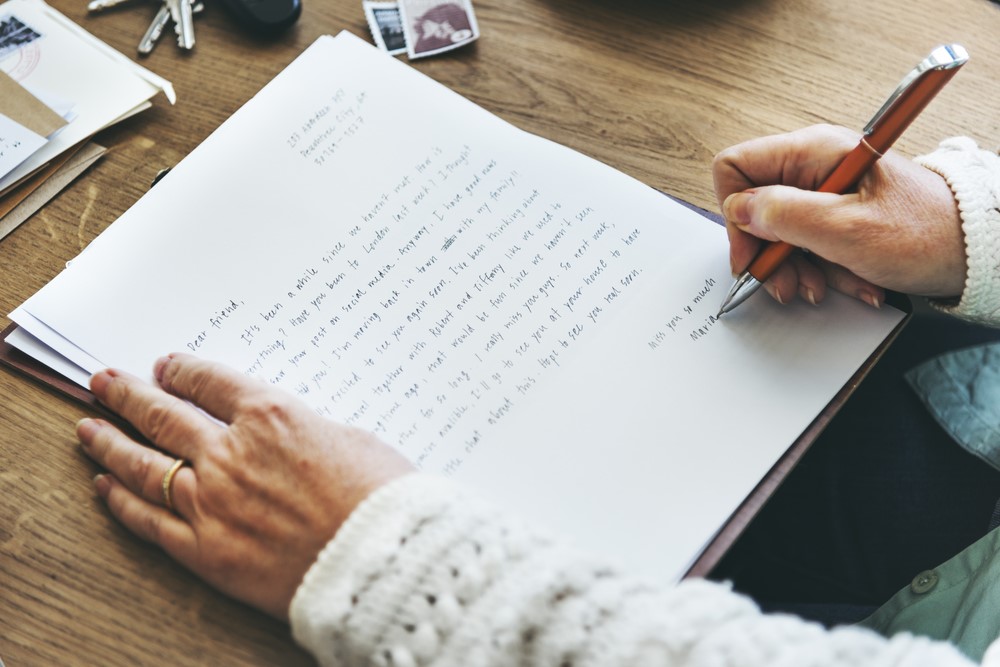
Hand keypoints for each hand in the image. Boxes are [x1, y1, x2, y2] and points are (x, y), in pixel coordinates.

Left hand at [76, 353, 412, 619]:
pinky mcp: (206, 550)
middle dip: (128, 395)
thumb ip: (305, 430)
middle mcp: (230, 452)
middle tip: (103, 382)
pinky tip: (105, 487)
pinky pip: (151, 521)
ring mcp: (211, 502)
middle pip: (163, 415)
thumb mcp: (351, 439)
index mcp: (270, 415)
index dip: (182, 371)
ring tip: (88, 429)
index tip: (166, 367)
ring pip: (144, 464)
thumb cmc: (380, 497)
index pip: (210, 381)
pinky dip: (123, 502)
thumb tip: (285, 434)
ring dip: (110, 442)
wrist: (380, 560)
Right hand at [713, 124, 965, 306]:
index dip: (735, 213)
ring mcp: (826, 190)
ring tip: (825, 287)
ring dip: (798, 268)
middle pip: (757, 207)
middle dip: (770, 253)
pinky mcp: (838, 213)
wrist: (976, 250)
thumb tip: (740, 210)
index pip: (736, 168)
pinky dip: (823, 269)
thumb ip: (784, 216)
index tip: (752, 253)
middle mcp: (814, 166)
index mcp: (812, 152)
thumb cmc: (926, 233)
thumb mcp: (846, 230)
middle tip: (788, 284)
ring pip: (781, 232)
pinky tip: (849, 282)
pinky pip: (809, 243)